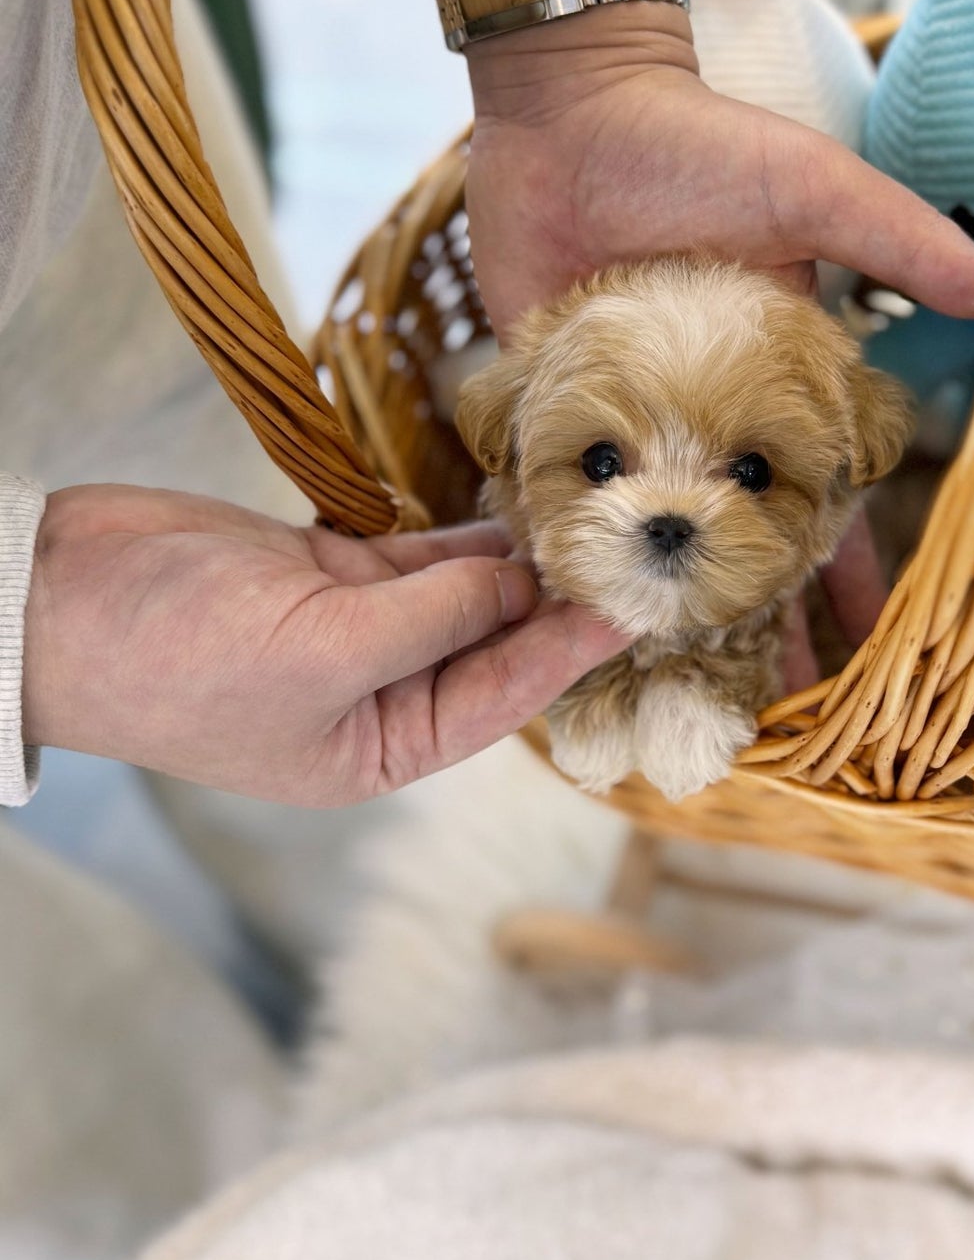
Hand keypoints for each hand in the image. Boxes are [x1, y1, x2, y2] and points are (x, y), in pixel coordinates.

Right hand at [21, 485, 627, 805]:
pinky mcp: (327, 570)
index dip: (564, 656)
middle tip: (623, 553)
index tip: (630, 611)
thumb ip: (434, 616)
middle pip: (488, 649)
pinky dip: (465, 536)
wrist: (57, 598)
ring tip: (586, 523)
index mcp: (374, 750)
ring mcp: (353, 629)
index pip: (496, 703)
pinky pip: (420, 555)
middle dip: (550, 608)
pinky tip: (518, 509)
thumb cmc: (176, 660)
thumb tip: (521, 587)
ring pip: (460, 596)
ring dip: (515, 564)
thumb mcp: (321, 651)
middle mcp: (375, 696)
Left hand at [464, 12, 973, 653]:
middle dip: (762, 619)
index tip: (874, 643)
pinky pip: (567, 498)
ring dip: (666, 607)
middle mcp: (706, 411)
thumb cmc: (697, 145)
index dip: (851, 569)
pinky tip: (573, 626)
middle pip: (739, 540)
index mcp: (777, 378)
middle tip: (772, 702)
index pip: (823, 496)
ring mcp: (630, 417)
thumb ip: (904, 247)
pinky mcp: (553, 407)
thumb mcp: (814, 193)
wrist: (569, 106)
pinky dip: (570, 557)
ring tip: (671, 687)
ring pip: (655, 538)